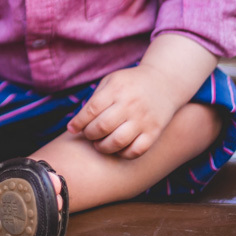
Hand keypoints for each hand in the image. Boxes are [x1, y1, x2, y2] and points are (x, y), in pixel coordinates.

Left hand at [66, 64, 183, 158]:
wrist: (164, 82)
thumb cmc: (130, 84)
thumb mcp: (111, 81)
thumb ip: (95, 99)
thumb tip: (77, 123)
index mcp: (117, 89)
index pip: (91, 109)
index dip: (78, 122)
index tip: (72, 129)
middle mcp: (130, 104)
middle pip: (103, 127)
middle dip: (90, 135)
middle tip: (88, 135)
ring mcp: (143, 119)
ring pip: (118, 141)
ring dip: (103, 147)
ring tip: (99, 143)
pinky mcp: (154, 132)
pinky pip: (136, 151)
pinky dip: (123, 154)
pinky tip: (117, 148)